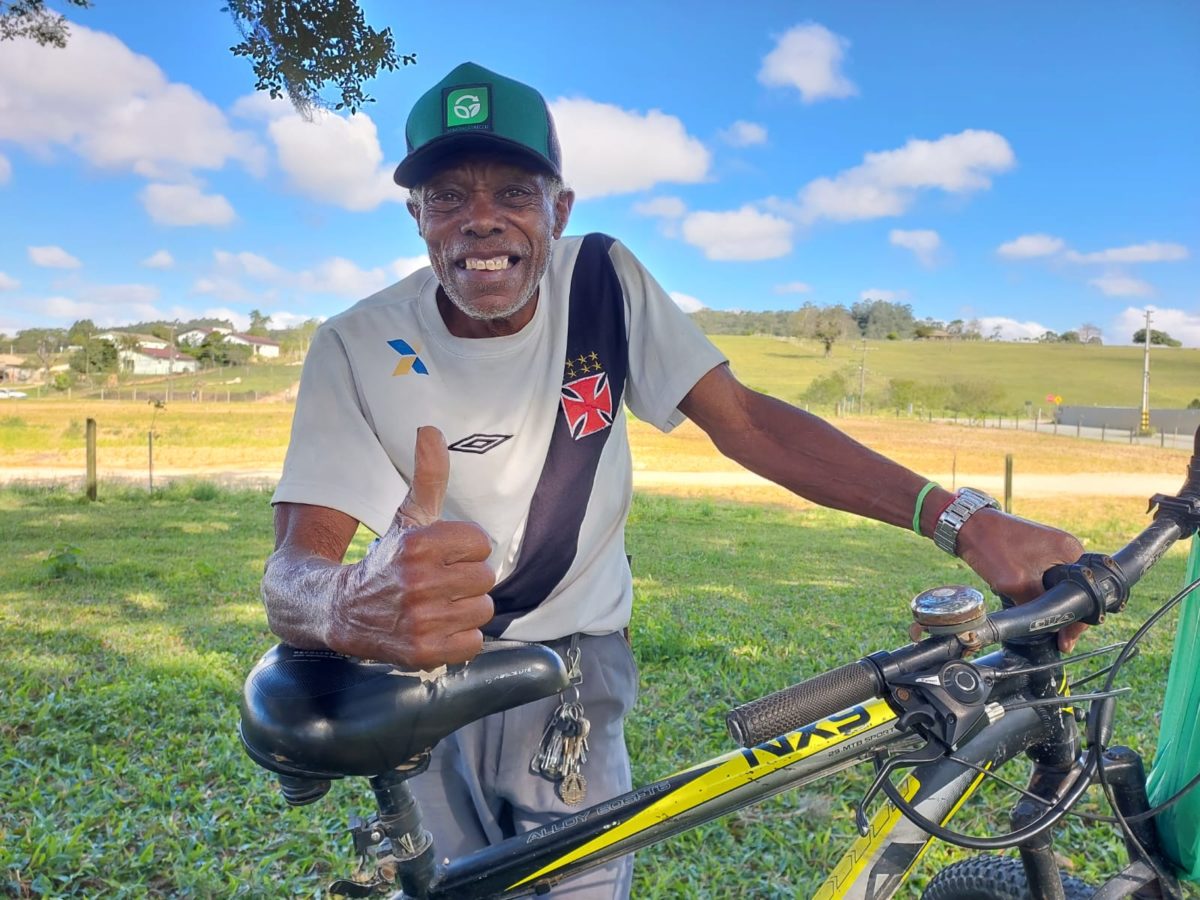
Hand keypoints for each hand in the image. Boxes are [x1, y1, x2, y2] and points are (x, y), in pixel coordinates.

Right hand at [330, 426, 494, 667]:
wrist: (341, 610)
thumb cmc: (386, 559)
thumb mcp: (406, 516)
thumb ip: (427, 475)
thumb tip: (432, 429)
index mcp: (419, 544)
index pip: (481, 543)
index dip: (465, 549)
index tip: (442, 555)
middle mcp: (419, 582)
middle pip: (485, 578)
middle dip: (465, 579)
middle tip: (438, 582)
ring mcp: (421, 620)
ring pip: (482, 610)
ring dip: (464, 608)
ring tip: (436, 604)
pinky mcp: (423, 652)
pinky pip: (473, 642)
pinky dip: (459, 638)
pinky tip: (436, 627)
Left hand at [955, 508, 1086, 652]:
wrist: (967, 525)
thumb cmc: (992, 546)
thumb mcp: (1018, 583)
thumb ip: (1037, 604)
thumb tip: (1049, 624)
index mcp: (1071, 551)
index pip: (1086, 594)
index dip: (1076, 621)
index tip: (1065, 641)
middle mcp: (1067, 548)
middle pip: (1073, 592)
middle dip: (1061, 613)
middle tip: (1054, 637)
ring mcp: (1052, 549)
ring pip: (1056, 587)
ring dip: (1046, 602)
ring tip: (1036, 617)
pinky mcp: (1036, 552)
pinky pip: (1044, 579)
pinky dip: (1035, 591)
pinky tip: (1022, 597)